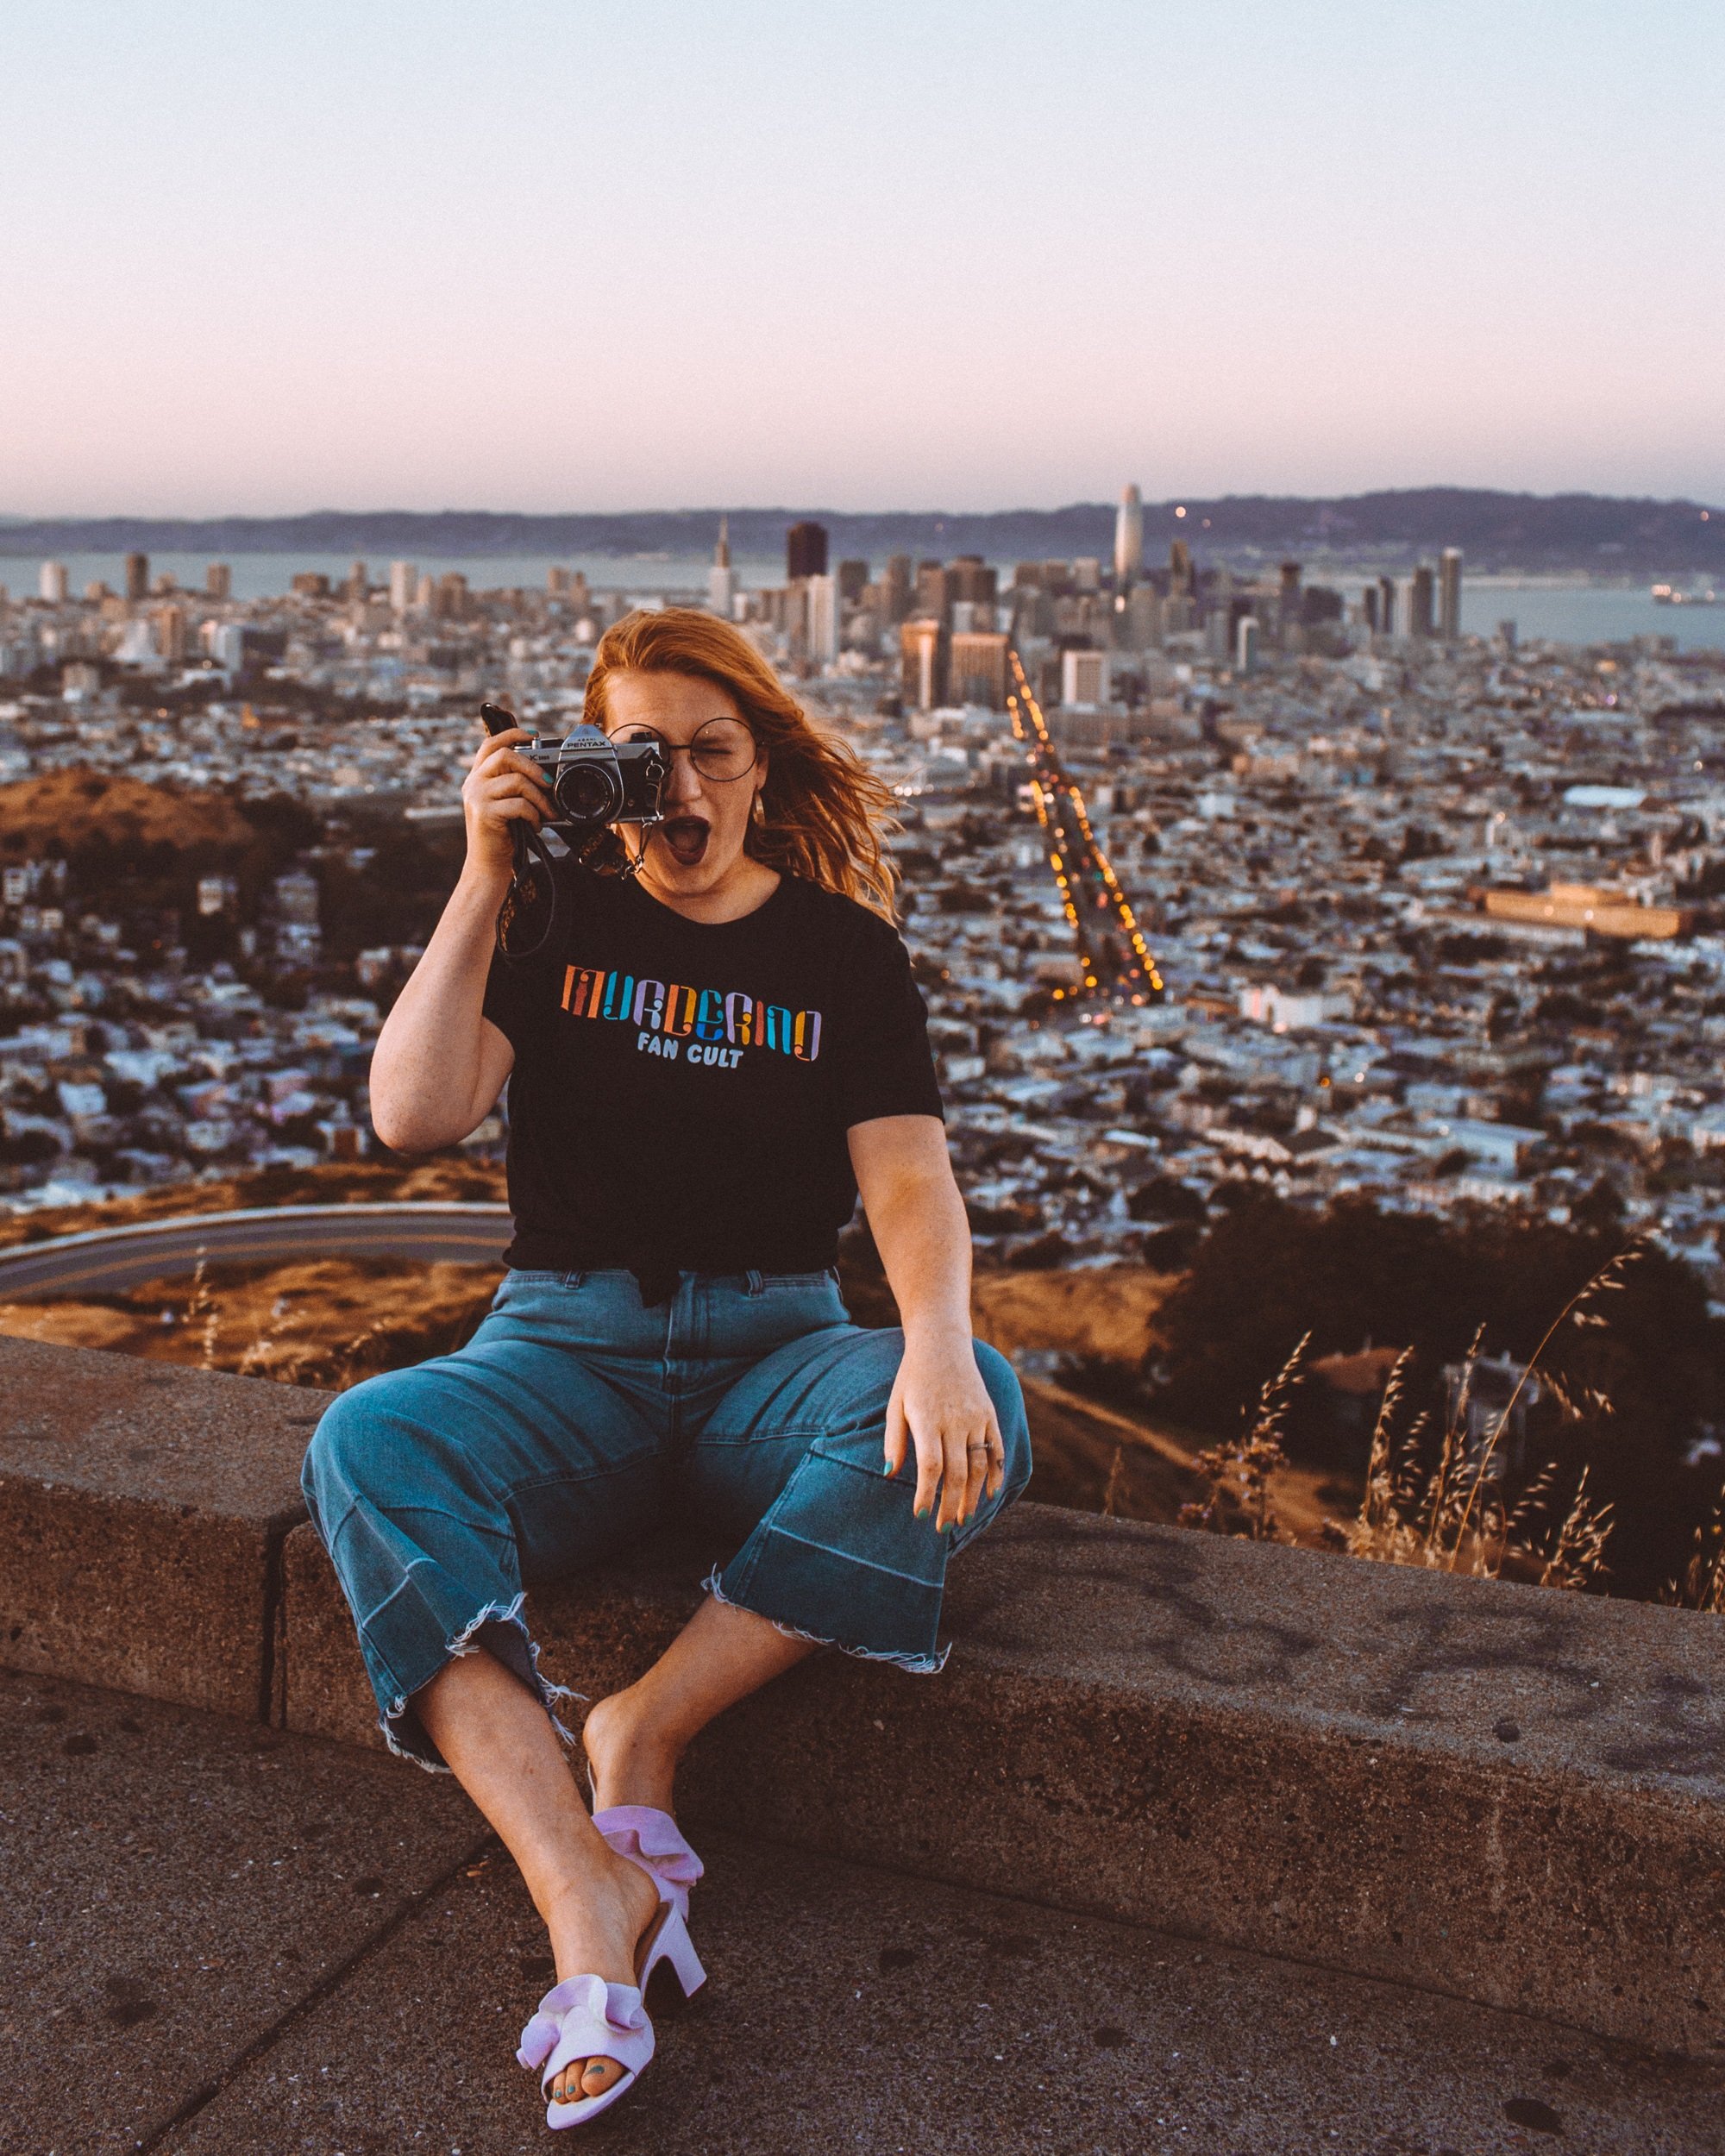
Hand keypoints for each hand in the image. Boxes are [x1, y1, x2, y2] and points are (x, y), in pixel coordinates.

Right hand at [461, 724, 553, 884]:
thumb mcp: (506, 804)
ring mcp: (477, 797)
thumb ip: (515, 786)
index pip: (491, 744)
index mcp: (478, 777)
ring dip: (540, 798)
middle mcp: (473, 783)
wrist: (488, 865)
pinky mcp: (484, 813)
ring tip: (548, 813)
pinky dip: (534, 815)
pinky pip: (519, 804)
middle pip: (506, 755)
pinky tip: (536, 825)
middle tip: (549, 783)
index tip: (534, 736)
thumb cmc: (503, 835)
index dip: (512, 734)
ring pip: (517, 781)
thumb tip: (545, 773)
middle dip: (534, 767)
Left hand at [883, 1328, 1004, 1532]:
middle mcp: (955, 1420)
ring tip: (964, 1518)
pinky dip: (996, 1474)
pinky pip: (997, 1449)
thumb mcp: (895, 1404)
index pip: (931, 1466)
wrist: (942, 1343)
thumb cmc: (912, 1377)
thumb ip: (893, 1440)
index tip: (920, 1515)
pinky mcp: (989, 1414)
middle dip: (951, 1505)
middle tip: (944, 1528)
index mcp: (927, 1418)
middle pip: (957, 1473)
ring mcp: (976, 1417)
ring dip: (972, 1496)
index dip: (926, 1493)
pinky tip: (989, 1495)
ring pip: (979, 1466)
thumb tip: (889, 1474)